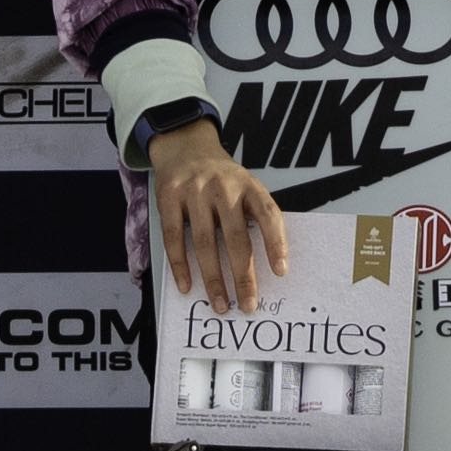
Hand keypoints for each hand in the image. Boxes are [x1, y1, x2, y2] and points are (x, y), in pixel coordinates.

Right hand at [147, 118, 289, 314]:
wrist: (185, 146)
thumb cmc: (221, 178)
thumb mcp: (244, 185)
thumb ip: (252, 216)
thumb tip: (266, 265)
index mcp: (249, 185)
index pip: (268, 214)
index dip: (276, 242)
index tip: (281, 272)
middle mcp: (224, 186)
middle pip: (236, 237)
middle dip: (243, 275)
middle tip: (248, 304)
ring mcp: (195, 190)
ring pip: (205, 242)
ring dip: (213, 278)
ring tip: (220, 304)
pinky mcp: (169, 196)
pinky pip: (174, 237)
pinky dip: (180, 265)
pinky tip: (187, 285)